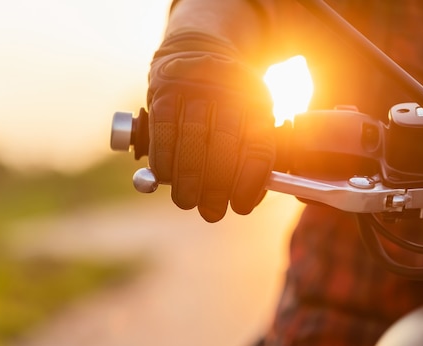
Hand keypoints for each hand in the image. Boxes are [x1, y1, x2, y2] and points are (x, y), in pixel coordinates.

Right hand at [147, 33, 274, 221]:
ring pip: (192, 137)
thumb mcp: (249, 118)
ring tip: (186, 202)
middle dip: (216, 185)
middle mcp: (231, 88)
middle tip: (211, 213)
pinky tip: (164, 177)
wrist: (199, 54)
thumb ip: (248, 154)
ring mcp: (197, 85)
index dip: (250, 181)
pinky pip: (163, 128)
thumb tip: (245, 199)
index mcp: (259, 101)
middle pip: (225, 143)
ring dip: (188, 177)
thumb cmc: (225, 105)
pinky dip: (163, 157)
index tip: (241, 207)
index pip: (258, 145)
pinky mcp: (166, 87)